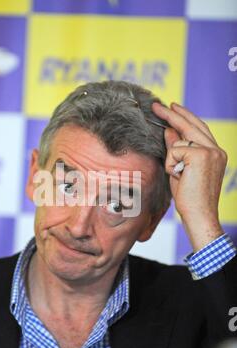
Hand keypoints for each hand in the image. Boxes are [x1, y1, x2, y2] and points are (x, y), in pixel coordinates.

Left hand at [152, 102, 227, 251]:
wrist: (199, 215)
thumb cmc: (189, 198)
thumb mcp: (180, 169)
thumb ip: (176, 150)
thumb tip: (168, 130)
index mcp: (215, 152)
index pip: (198, 128)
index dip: (184, 117)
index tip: (172, 107)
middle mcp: (216, 149)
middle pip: (191, 124)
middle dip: (172, 114)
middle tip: (156, 106)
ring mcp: (211, 151)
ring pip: (179, 141)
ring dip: (172, 160)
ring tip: (180, 177)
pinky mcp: (201, 155)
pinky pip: (174, 151)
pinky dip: (172, 165)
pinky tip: (180, 177)